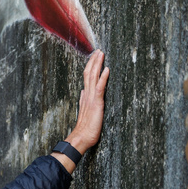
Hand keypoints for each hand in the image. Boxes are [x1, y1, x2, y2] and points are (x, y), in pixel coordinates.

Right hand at [54, 50, 108, 168]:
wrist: (81, 138)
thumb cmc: (85, 128)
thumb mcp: (84, 112)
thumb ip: (83, 101)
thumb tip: (82, 92)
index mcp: (85, 96)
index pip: (87, 77)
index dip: (90, 67)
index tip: (94, 58)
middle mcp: (87, 95)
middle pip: (89, 73)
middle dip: (93, 61)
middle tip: (98, 50)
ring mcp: (91, 98)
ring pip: (93, 77)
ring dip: (97, 64)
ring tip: (101, 54)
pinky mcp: (96, 103)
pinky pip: (99, 87)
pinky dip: (103, 77)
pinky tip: (106, 69)